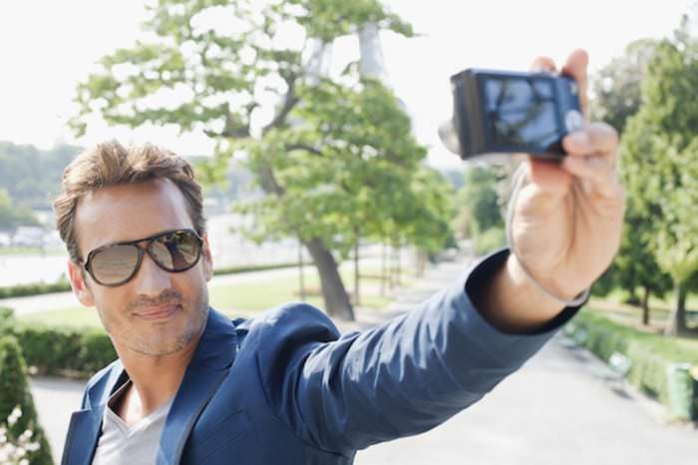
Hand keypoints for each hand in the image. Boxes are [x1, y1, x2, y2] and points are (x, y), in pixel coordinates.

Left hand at [510, 49, 624, 299]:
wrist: (549, 271)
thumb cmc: (534, 232)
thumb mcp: (526, 209)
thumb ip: (537, 187)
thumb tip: (550, 165)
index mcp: (546, 153)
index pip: (550, 113)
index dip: (551, 87)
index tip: (543, 62)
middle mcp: (572, 158)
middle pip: (581, 113)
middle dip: (579, 83)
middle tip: (574, 59)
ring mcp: (594, 175)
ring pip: (602, 140)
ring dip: (587, 134)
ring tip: (568, 140)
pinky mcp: (609, 198)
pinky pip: (605, 176)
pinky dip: (592, 168)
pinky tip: (574, 165)